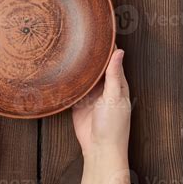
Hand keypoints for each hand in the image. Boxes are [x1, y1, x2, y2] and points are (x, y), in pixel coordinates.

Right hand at [73, 49, 132, 183]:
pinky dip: (70, 82)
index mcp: (117, 85)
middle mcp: (104, 88)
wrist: (99, 150)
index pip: (112, 61)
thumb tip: (119, 52)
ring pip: (84, 77)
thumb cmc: (113, 126)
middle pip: (97, 68)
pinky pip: (74, 89)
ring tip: (69, 50)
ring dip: (79, 68)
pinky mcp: (79, 104)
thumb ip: (114, 74)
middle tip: (80, 38)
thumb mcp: (114, 97)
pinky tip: (63, 71)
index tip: (100, 33)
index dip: (107, 48)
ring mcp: (91, 96)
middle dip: (90, 56)